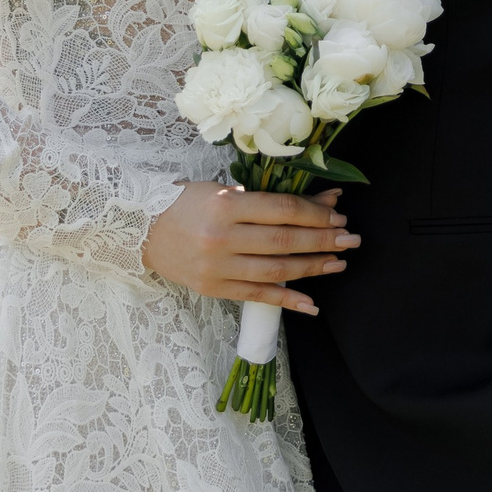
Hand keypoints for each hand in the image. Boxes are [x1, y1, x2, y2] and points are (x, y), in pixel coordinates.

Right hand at [141, 183, 354, 313]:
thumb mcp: (224, 189)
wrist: (141, 230)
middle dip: (322, 240)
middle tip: (350, 239)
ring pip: (275, 269)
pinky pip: (257, 296)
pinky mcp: (214, 288)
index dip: (314, 214)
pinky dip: (287, 300)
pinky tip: (311, 302)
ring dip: (312, 267)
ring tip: (338, 263)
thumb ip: (268, 198)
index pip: (281, 209)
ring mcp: (217, 266)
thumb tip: (321, 202)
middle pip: (284, 240)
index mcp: (225, 204)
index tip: (338, 216)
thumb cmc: (186, 203)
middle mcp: (222, 237)